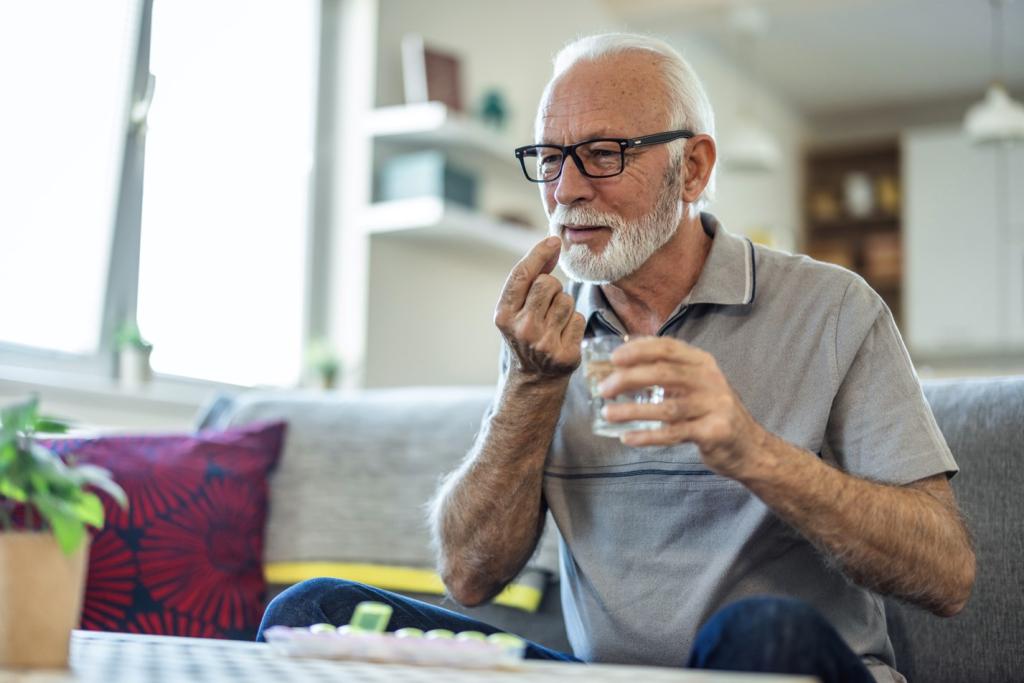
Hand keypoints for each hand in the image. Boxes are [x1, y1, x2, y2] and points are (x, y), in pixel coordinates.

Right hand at [494, 236, 585, 380]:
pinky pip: (579, 319)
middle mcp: (521, 329)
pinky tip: (563, 335)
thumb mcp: (517, 308)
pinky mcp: (565, 355)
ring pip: (567, 300)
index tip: (554, 240)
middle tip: (546, 304)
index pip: (522, 275)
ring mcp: (543, 344)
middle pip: (548, 284)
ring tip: (554, 323)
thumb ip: (531, 278)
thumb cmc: (526, 333)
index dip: (539, 253)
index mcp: (503, 315)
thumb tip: (553, 244)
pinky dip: (574, 324)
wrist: (533, 378)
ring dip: (564, 306)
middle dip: (552, 287)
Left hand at [598, 337, 766, 477]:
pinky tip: (628, 438)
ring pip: (667, 407)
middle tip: (604, 389)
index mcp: (702, 362)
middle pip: (664, 374)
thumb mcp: (694, 384)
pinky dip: (648, 436)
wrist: (748, 446)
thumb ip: (666, 373)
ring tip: (608, 413)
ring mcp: (714, 406)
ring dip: (633, 411)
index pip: (668, 348)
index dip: (639, 350)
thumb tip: (620, 365)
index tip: (614, 357)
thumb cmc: (710, 411)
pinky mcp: (714, 432)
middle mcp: (709, 380)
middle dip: (629, 379)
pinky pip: (674, 433)